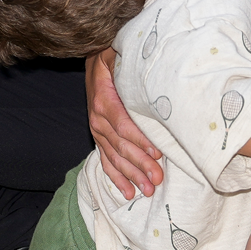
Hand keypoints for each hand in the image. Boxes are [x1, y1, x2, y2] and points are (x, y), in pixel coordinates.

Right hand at [87, 49, 163, 198]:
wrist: (93, 60)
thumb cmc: (111, 59)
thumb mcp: (118, 57)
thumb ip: (129, 68)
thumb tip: (150, 73)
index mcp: (104, 102)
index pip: (124, 126)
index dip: (140, 141)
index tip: (157, 153)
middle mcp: (98, 120)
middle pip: (121, 146)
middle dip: (140, 164)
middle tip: (157, 179)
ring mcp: (98, 131)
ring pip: (114, 158)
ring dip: (131, 176)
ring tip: (147, 190)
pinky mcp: (100, 137)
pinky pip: (106, 161)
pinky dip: (116, 178)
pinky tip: (128, 192)